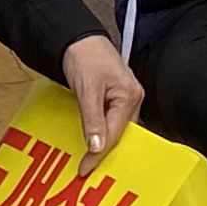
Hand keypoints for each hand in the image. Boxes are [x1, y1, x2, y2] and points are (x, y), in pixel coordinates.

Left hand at [60, 35, 141, 165]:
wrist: (75, 36)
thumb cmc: (84, 54)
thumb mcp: (87, 89)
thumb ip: (92, 119)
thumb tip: (97, 147)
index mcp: (130, 95)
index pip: (115, 134)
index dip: (100, 154)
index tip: (85, 168)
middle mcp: (132, 98)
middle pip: (120, 134)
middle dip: (105, 152)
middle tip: (88, 169)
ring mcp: (124, 98)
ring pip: (115, 128)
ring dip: (102, 143)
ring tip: (89, 161)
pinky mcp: (114, 97)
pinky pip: (110, 120)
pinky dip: (100, 132)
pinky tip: (92, 142)